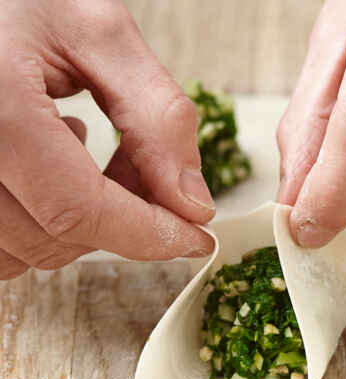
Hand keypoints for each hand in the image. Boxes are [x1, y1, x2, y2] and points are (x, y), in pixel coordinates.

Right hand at [0, 0, 214, 279]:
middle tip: (141, 172)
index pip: (80, 209)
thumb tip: (193, 206)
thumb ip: (156, 120)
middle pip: (57, 239)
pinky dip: (38, 227)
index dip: (150, 235)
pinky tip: (46, 174)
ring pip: (25, 252)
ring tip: (81, 154)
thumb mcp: (100, 35)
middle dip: (120, 223)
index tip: (195, 239)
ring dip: (78, 224)